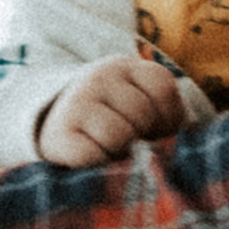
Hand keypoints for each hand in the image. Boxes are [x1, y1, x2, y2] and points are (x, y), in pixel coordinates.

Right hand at [37, 51, 190, 167]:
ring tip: (112, 148)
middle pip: (143, 113)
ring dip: (122, 151)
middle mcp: (99, 77)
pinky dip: (99, 162)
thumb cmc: (106, 116)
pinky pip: (93, 154)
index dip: (169, 117)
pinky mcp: (60, 133)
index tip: (156, 129)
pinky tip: (93, 156)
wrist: (51, 123)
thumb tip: (177, 139)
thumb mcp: (133, 99)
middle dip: (143, 135)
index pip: (163, 87)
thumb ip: (158, 110)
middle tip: (131, 141)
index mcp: (124, 67)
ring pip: (121, 135)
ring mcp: (77, 102)